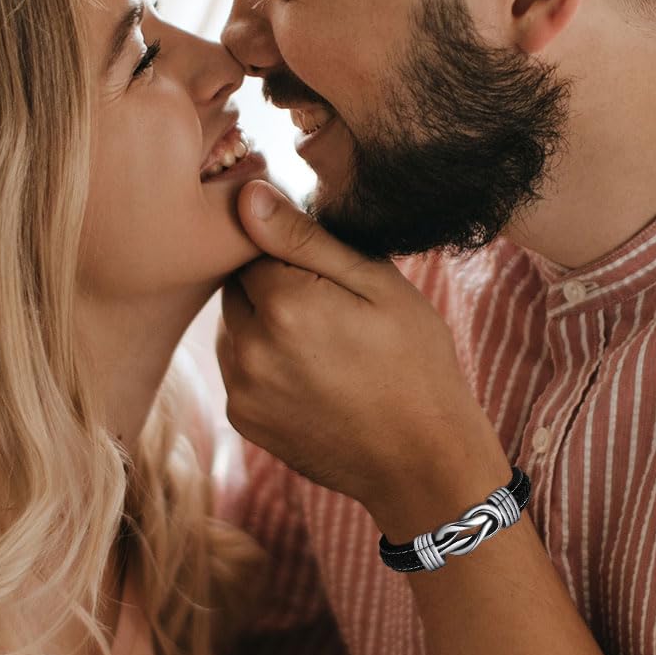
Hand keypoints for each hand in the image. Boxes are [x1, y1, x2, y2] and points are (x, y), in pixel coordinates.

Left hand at [218, 181, 507, 530]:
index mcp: (284, 304)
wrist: (422, 459)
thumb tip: (247, 194)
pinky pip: (238, 370)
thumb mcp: (377, 285)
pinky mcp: (243, 420)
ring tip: (324, 348)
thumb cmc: (415, 362)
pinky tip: (312, 378)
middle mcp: (249, 348)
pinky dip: (264, 365)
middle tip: (331, 313)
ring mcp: (241, 389)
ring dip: (263, 326)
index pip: (254, 246)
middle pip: (237, 287)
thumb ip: (304, 238)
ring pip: (233, 328)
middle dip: (272, 288)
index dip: (292, 254)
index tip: (330, 278)